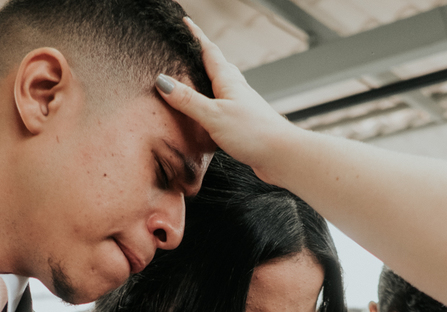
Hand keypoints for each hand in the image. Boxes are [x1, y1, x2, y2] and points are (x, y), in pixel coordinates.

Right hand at [155, 18, 300, 179]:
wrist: (283, 155)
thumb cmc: (253, 133)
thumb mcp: (213, 115)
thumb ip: (188, 100)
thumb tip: (163, 82)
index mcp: (228, 82)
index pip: (209, 52)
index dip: (196, 36)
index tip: (186, 22)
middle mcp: (237, 90)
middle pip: (218, 66)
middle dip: (203, 55)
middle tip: (190, 49)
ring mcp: (243, 106)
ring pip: (223, 86)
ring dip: (210, 79)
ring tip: (197, 78)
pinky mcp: (245, 123)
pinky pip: (226, 105)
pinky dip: (215, 102)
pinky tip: (213, 111)